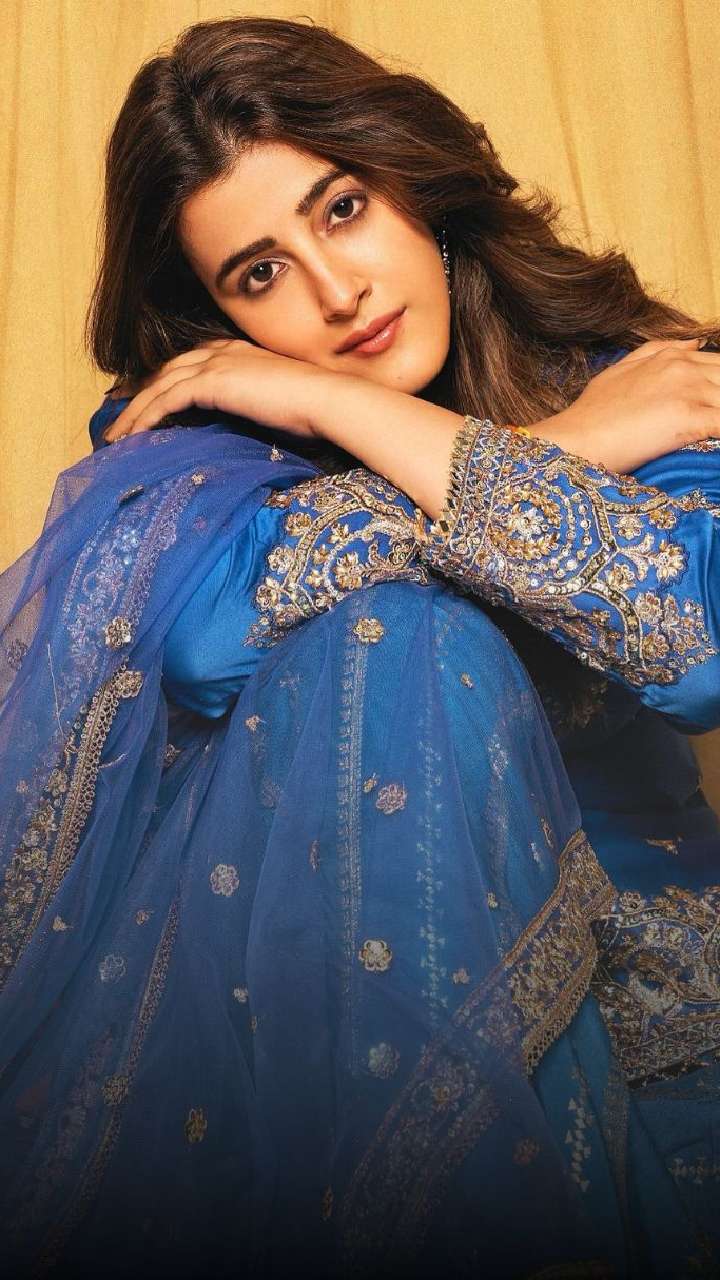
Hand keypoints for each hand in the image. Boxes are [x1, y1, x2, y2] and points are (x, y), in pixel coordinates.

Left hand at [102, 338, 330, 441]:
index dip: (162, 384)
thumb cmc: (313, 409)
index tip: (143, 404)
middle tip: (117, 421)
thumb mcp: (276, 404)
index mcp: (236, 352)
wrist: (326, 399)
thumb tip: (243, 428)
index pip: (187, 365)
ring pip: (159, 386)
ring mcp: (215, 363)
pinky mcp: (212, 381)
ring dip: (133, 412)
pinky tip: (133, 436)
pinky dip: (146, 417)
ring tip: (115, 438)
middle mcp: (221, 351)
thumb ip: (253, 406)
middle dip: (138, 396)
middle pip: (165, 372)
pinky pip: (167, 400)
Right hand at [529, 337, 719, 472]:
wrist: (577, 438)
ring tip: (710, 428)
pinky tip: (715, 442)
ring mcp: (689, 391)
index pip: (719, 364)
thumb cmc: (593, 412)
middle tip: (709, 415)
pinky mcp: (690, 418)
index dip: (719, 386)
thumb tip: (693, 343)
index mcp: (671, 357)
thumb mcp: (621, 369)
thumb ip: (658, 352)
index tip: (710, 404)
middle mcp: (684, 368)